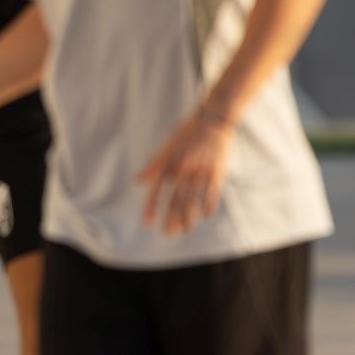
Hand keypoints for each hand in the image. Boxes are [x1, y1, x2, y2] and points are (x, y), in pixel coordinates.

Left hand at [138, 111, 232, 236]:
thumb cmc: (188, 134)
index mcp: (169, 162)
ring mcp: (201, 171)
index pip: (157, 189)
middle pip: (176, 199)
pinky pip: (211, 193)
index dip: (151, 206)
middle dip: (171, 218)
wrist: (214, 120)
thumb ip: (154, 166)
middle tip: (168, 234)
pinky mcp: (216, 172)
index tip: (148, 223)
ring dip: (189, 216)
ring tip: (185, 229)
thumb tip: (137, 181)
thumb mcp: (168, 147)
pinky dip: (207, 206)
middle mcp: (183, 168)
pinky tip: (204, 216)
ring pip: (193, 199)